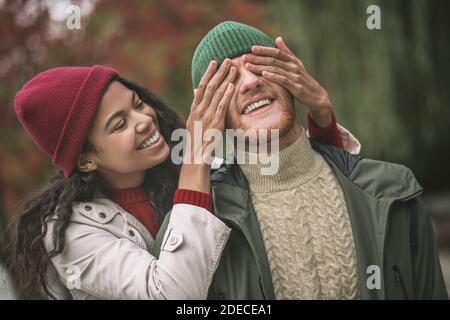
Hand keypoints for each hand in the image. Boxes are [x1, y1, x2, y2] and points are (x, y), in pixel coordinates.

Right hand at [179, 59, 235, 192]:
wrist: (195, 158)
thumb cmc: (197, 142)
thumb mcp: (194, 123)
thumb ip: (197, 107)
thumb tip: (196, 91)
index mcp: (194, 110)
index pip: (201, 87)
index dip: (208, 74)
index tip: (214, 62)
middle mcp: (199, 110)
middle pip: (209, 86)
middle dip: (218, 72)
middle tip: (226, 59)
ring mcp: (206, 116)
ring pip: (215, 93)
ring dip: (224, 79)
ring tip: (232, 67)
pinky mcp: (214, 123)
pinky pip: (220, 106)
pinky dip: (226, 95)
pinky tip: (232, 86)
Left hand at [243, 37, 332, 126]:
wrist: (316, 96)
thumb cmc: (303, 80)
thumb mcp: (296, 65)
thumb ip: (286, 52)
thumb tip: (277, 38)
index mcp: (292, 60)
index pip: (277, 52)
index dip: (264, 49)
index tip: (251, 48)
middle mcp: (294, 66)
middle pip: (273, 59)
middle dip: (257, 58)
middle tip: (244, 57)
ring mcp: (295, 76)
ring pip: (275, 69)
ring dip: (260, 67)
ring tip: (248, 66)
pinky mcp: (296, 87)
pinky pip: (282, 80)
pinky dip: (273, 76)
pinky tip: (263, 74)